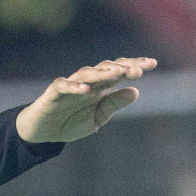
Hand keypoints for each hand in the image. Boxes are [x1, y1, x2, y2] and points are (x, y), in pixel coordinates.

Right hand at [16, 57, 156, 143]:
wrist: (42, 132)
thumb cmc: (70, 121)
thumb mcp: (97, 118)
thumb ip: (113, 105)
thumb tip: (135, 92)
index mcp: (100, 87)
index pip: (119, 72)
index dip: (135, 66)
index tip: (153, 64)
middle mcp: (87, 82)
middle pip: (106, 68)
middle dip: (123, 67)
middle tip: (139, 69)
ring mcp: (70, 86)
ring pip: (87, 74)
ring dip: (102, 73)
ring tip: (118, 73)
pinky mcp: (53, 93)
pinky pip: (63, 86)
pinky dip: (74, 86)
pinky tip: (86, 89)